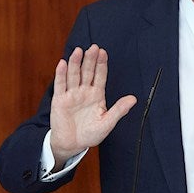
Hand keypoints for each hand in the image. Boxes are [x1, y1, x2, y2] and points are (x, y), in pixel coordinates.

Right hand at [49, 45, 136, 165]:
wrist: (72, 144)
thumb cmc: (90, 134)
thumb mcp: (107, 123)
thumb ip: (119, 110)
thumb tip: (133, 99)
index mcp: (97, 95)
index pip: (100, 76)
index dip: (101, 64)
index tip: (103, 52)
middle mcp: (84, 91)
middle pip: (87, 72)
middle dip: (90, 60)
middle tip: (93, 48)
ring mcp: (71, 94)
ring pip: (73, 75)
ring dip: (75, 63)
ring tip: (78, 51)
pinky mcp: (59, 100)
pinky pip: (60, 85)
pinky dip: (61, 74)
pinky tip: (63, 63)